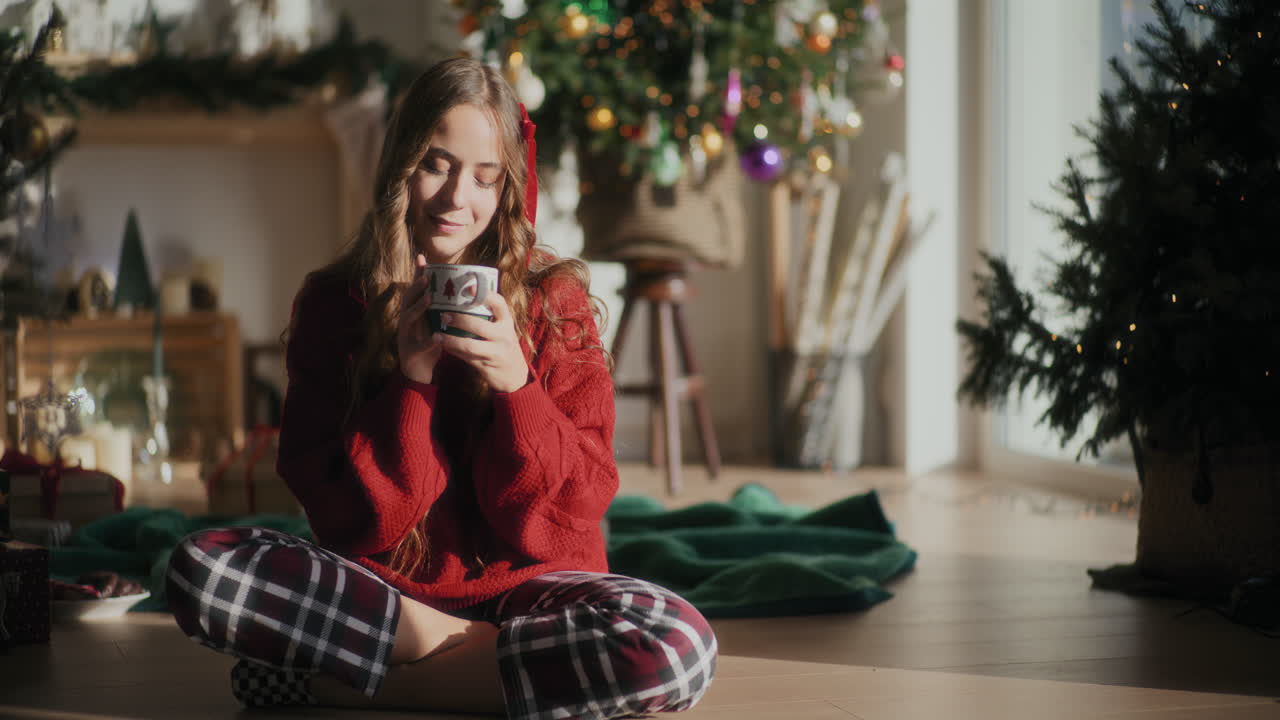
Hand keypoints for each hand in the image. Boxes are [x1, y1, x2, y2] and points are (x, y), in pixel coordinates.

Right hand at [396, 254, 445, 383]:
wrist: (418, 374)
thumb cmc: (427, 347)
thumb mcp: (432, 325)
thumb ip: (437, 310)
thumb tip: (452, 291)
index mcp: (412, 314)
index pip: (414, 291)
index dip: (416, 275)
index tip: (422, 258)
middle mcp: (405, 323)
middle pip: (407, 301)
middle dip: (416, 287)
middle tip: (427, 276)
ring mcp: (405, 338)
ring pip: (408, 319)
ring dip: (418, 308)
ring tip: (429, 298)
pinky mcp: (410, 354)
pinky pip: (419, 346)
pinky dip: (429, 341)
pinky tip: (438, 336)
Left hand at [438, 293, 529, 392]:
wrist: (515, 376)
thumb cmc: (504, 348)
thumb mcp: (504, 331)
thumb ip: (490, 319)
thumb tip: (463, 300)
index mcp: (507, 322)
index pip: (499, 303)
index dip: (484, 294)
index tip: (468, 287)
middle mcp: (504, 336)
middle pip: (478, 325)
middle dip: (458, 320)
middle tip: (444, 316)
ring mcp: (496, 352)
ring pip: (469, 345)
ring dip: (450, 340)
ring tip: (437, 335)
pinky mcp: (487, 365)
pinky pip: (466, 357)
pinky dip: (453, 351)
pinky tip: (444, 346)